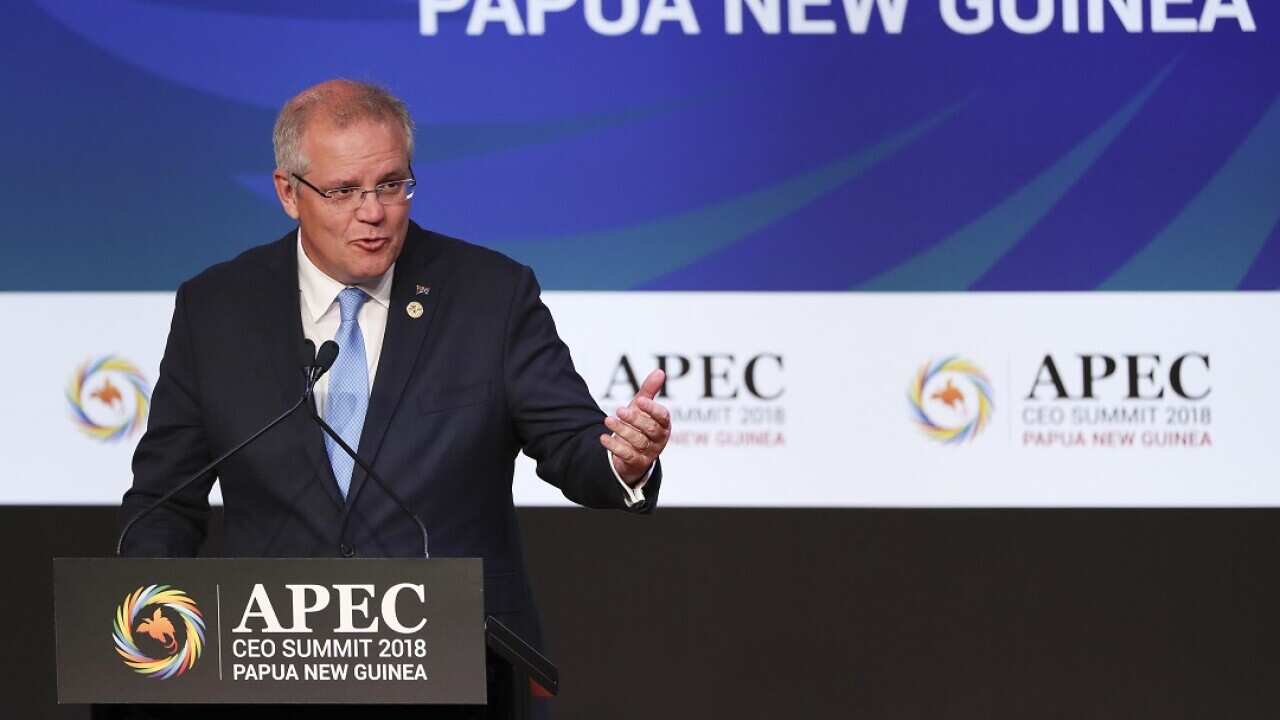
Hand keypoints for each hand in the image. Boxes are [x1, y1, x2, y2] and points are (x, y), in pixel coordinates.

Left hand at [601, 369, 671, 484]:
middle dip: (635, 419)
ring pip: (638, 441)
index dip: (652, 409)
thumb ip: (650, 391)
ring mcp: (649, 452)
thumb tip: (660, 372)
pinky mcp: (637, 463)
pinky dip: (614, 447)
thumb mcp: (642, 408)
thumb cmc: (639, 425)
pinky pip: (627, 455)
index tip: (639, 401)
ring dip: (622, 430)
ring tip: (608, 420)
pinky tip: (603, 438)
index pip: (662, 416)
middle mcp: (659, 439)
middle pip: (650, 429)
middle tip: (619, 410)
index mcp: (663, 424)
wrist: (631, 452)